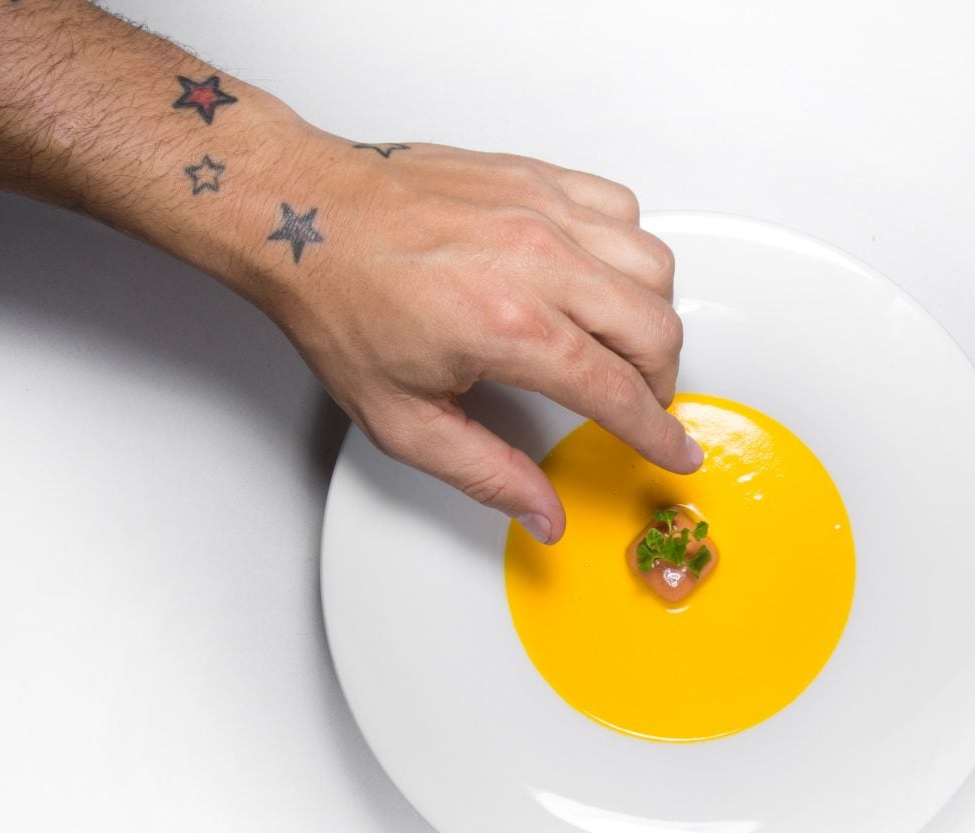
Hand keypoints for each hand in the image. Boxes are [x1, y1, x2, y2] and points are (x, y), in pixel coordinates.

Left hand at [248, 135, 701, 543]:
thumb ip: (486, 474)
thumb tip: (543, 513)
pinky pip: (623, 209)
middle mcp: (535, 260)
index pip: (615, 391)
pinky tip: (601, 275)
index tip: (675, 450)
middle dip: (661, 383)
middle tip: (640, 405)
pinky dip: (629, 249)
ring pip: (653, 265)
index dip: (655, 432)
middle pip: (654, 329)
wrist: (299, 216)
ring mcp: (540, 210)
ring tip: (623, 344)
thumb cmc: (340, 302)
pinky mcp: (535, 176)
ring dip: (653, 315)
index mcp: (506, 326)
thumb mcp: (402, 420)